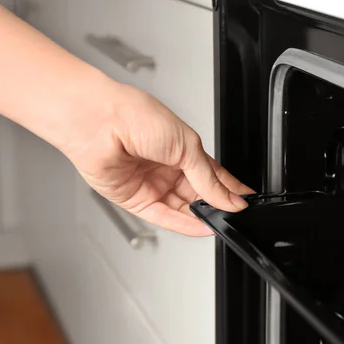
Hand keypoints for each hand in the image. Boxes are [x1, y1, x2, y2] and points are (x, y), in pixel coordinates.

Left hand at [62, 84, 253, 236]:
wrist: (98, 122)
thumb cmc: (136, 116)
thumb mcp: (187, 146)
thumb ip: (208, 177)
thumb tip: (228, 197)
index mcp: (182, 149)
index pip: (212, 174)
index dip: (229, 188)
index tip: (244, 200)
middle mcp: (167, 168)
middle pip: (198, 194)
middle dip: (216, 204)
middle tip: (234, 213)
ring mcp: (152, 184)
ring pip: (183, 209)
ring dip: (202, 216)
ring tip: (220, 222)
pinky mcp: (136, 200)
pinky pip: (164, 217)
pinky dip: (184, 224)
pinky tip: (201, 227)